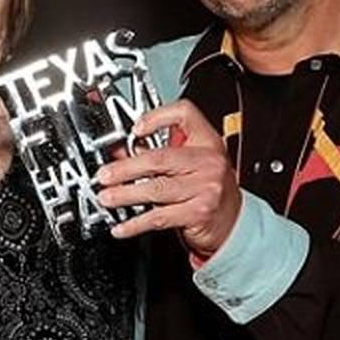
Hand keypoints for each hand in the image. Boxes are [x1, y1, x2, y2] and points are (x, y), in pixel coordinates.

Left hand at [96, 100, 240, 256]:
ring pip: (156, 189)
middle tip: (105, 175)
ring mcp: (206, 188)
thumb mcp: (189, 163)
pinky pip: (160, 217)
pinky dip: (136, 223)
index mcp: (207, 141)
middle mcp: (209, 162)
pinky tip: (123, 225)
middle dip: (126, 168)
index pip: (185, 115)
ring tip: (107, 197)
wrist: (233, 221)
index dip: (158, 117)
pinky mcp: (198, 213)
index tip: (135, 129)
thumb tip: (120, 152)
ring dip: (125, 195)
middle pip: (160, 158)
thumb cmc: (208, 188)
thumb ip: (156, 153)